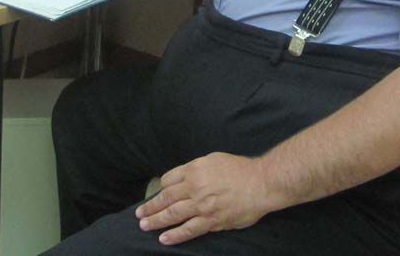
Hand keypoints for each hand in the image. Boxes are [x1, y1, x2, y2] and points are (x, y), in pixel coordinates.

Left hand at [135, 152, 272, 245]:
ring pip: (173, 214)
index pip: (169, 180)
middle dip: (151, 207)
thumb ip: (198, 169)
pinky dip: (174, 235)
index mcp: (194, 170)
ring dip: (156, 221)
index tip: (157, 194)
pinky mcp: (211, 221)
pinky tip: (164, 238)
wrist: (260, 183)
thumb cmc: (240, 169)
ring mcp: (202, 205)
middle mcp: (195, 187)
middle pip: (166, 198)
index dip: (161, 188)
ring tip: (144, 226)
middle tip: (139, 214)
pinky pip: (189, 230)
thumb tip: (186, 178)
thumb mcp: (214, 159)